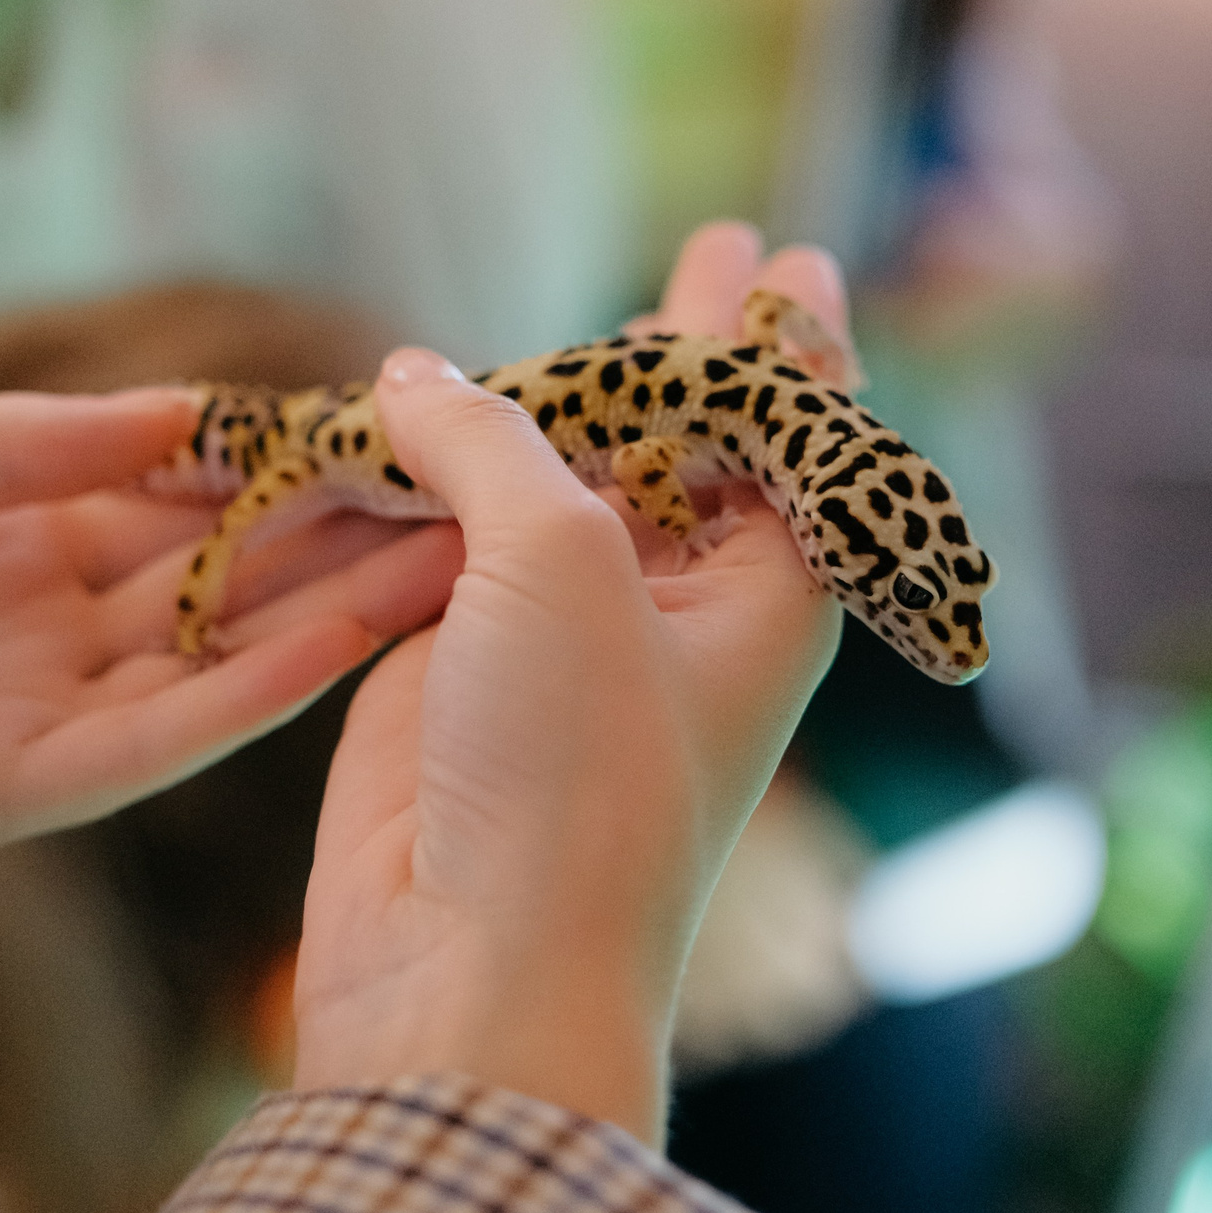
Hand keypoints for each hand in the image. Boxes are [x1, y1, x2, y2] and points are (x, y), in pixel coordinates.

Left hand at [0, 389, 461, 845]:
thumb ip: (22, 447)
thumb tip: (185, 415)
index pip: (167, 507)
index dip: (267, 472)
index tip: (371, 431)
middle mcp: (36, 638)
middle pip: (214, 584)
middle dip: (331, 542)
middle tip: (456, 500)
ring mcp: (33, 717)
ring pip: (210, 658)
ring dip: (327, 611)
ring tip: (442, 558)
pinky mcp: (20, 792)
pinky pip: (157, 737)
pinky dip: (249, 691)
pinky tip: (341, 637)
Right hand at [291, 224, 852, 1141]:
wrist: (472, 966)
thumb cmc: (572, 770)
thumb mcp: (559, 561)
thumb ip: (493, 439)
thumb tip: (415, 380)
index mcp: (762, 589)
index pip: (793, 432)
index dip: (792, 340)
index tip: (796, 261)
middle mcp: (677, 605)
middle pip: (690, 443)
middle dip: (697, 347)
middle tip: (722, 246)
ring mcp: (563, 635)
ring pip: (563, 484)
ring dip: (565, 396)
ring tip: (584, 310)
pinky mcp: (456, 665)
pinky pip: (458, 537)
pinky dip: (446, 472)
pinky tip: (431, 406)